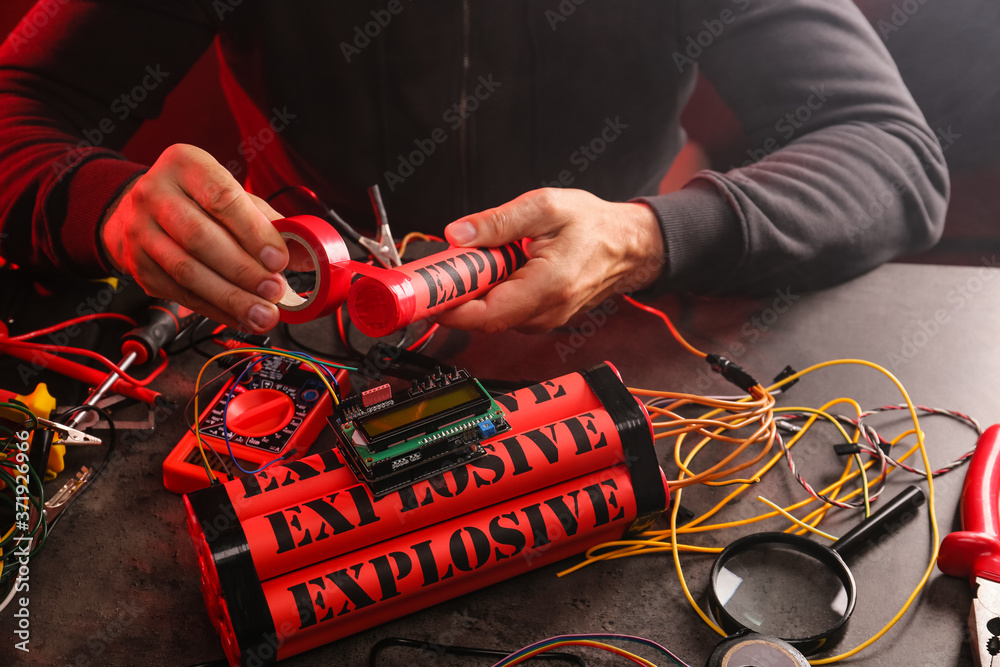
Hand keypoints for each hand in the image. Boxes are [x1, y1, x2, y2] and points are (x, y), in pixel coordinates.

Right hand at [101, 144, 288, 331]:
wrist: (143, 210)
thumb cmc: (199, 201)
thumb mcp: (234, 196)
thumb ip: (270, 222)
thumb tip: (309, 256)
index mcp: (185, 165)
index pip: (222, 198)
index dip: (253, 232)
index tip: (279, 259)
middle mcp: (155, 194)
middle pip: (200, 237)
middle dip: (243, 270)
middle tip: (274, 291)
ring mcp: (140, 230)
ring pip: (187, 271)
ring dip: (231, 298)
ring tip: (263, 313)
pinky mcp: (138, 265)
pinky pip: (179, 293)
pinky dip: (214, 310)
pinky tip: (240, 318)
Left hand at [436, 188, 663, 332]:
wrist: (628, 245)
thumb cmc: (594, 226)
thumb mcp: (545, 207)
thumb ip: (498, 221)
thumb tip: (458, 235)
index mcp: (548, 286)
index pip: (487, 314)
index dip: (451, 309)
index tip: (427, 296)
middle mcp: (547, 311)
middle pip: (485, 317)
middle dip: (458, 294)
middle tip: (445, 266)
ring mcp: (546, 319)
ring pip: (494, 316)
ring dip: (477, 292)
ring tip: (479, 260)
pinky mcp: (543, 318)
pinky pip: (508, 312)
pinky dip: (493, 293)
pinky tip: (498, 269)